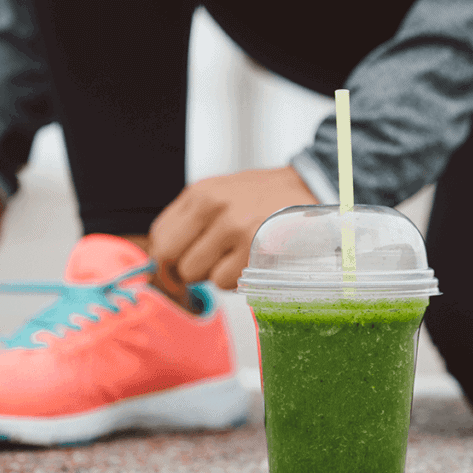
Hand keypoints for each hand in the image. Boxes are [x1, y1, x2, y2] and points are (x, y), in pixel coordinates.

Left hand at [148, 166, 318, 291]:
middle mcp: (213, 207)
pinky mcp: (254, 250)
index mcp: (201, 193)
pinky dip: (236, 280)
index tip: (174, 268)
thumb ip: (192, 220)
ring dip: (214, 274)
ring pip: (198, 274)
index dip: (165, 258)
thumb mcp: (222, 194)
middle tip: (203, 268)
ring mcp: (234, 228)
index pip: (160, 235)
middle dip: (184, 270)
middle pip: (171, 258)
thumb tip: (165, 258)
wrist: (312, 190)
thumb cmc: (267, 198)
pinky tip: (251, 261)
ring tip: (236, 257)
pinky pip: (225, 282)